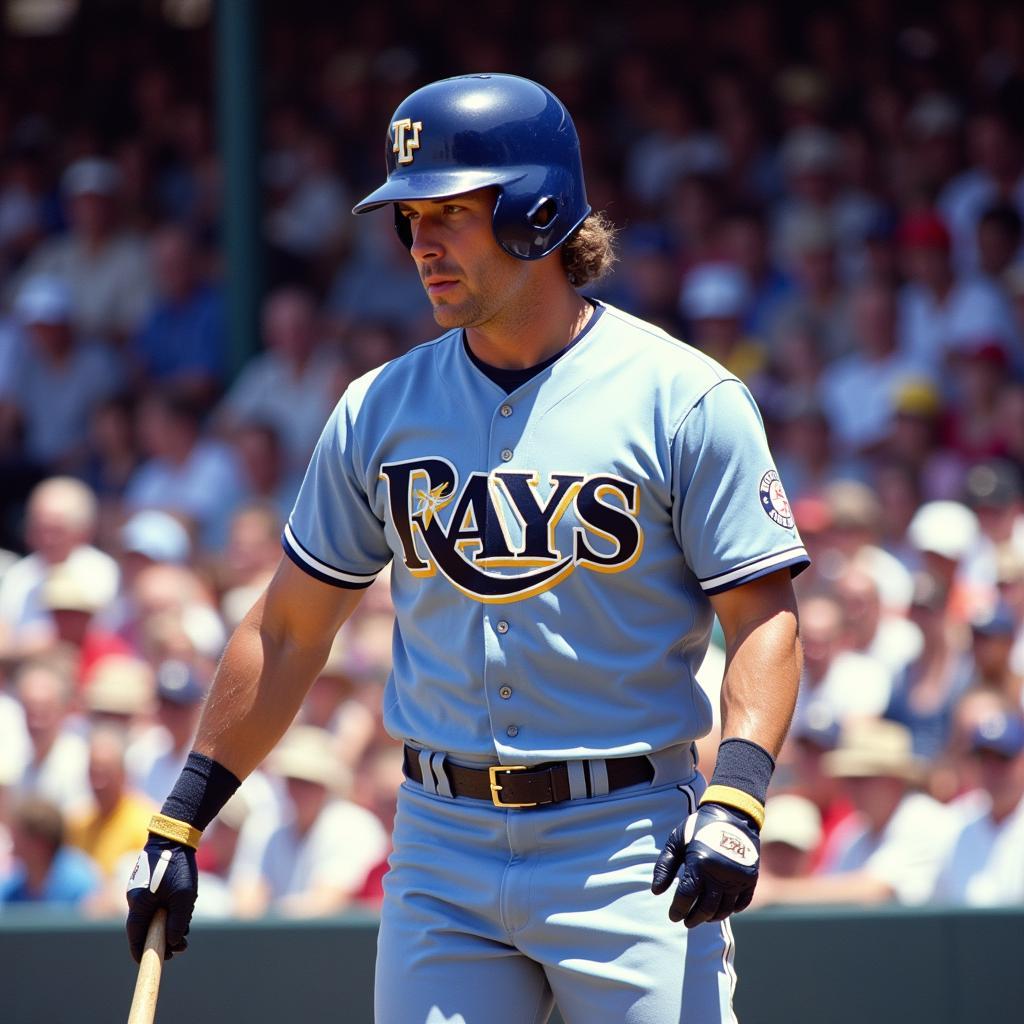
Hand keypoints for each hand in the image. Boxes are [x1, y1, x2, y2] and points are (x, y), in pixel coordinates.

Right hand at [125, 835, 197, 961]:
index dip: (143, 952)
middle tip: (182, 946)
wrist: (175, 835)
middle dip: (163, 938)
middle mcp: (136, 899)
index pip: (135, 936)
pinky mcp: (150, 883)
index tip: (153, 962)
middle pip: (146, 927)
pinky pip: (157, 903)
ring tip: (187, 927)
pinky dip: (168, 909)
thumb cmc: (178, 865)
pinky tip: (184, 907)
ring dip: (169, 923)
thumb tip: (173, 942)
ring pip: (154, 915)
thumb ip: (177, 922)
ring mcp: (142, 890)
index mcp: (138, 904)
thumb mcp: (182, 897)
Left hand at [651, 801, 759, 927]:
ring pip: (724, 909)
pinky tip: (721, 909)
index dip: (678, 910)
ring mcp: (737, 878)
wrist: (732, 814)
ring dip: (712, 917)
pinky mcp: (750, 878)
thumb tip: (656, 891)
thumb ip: (664, 866)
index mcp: (699, 864)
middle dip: (694, 918)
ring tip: (702, 917)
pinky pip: (742, 903)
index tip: (673, 916)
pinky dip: (732, 910)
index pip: (686, 897)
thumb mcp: (676, 841)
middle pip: (706, 908)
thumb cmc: (699, 827)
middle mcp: (720, 874)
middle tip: (686, 921)